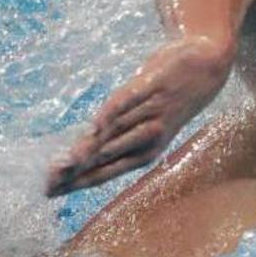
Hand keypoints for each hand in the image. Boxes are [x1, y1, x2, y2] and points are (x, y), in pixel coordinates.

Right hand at [46, 37, 232, 196]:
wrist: (207, 65)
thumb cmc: (169, 101)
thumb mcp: (146, 123)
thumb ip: (115, 138)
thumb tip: (78, 155)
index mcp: (147, 152)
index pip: (106, 172)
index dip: (78, 182)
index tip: (50, 192)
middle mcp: (150, 136)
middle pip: (106, 157)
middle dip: (76, 171)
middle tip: (48, 181)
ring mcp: (152, 111)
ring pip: (116, 133)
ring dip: (90, 148)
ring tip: (65, 162)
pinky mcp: (154, 85)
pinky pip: (130, 101)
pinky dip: (113, 112)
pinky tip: (96, 125)